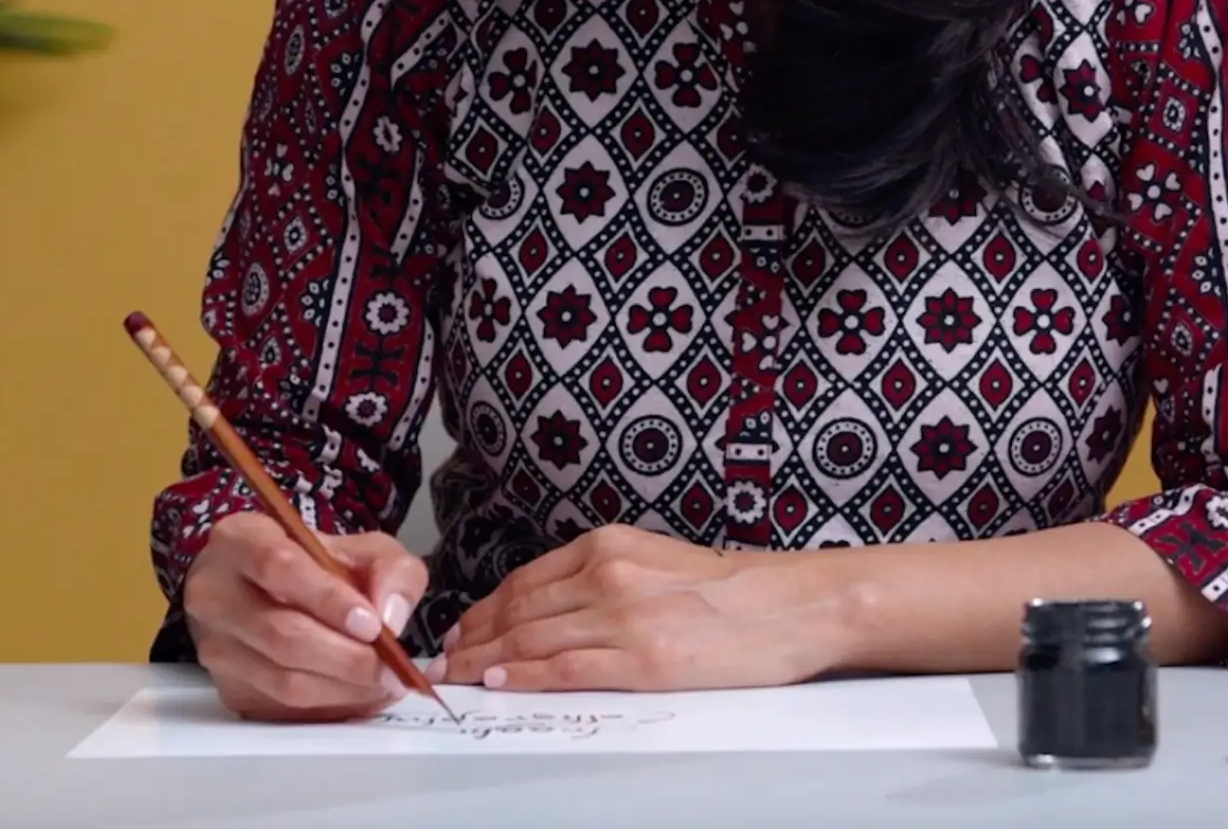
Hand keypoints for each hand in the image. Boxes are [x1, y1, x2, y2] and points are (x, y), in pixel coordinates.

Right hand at [184, 513, 427, 721]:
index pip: (280, 568)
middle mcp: (215, 593)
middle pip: (281, 633)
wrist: (269, 589)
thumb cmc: (315, 564)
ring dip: (341, 689)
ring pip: (281, 680)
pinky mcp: (228, 689)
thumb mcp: (361, 547)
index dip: (328, 599)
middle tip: (389, 667)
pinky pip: (282, 709)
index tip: (372, 624)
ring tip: (382, 683)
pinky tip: (358, 696)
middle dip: (345, 656)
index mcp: (241, 540)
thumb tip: (390, 617)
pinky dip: (328, 708)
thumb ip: (390, 569)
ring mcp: (216, 647)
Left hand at [435, 524, 844, 692]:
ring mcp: (624, 616)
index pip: (525, 580)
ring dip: (486, 659)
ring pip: (533, 638)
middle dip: (473, 636)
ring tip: (455, 675)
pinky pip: (568, 668)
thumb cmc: (726, 590)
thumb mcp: (653, 561)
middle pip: (520, 609)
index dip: (484, 608)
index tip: (459, 629)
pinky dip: (526, 676)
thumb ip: (601, 577)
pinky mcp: (644, 659)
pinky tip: (498, 682)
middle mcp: (609, 573)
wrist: (787, 605)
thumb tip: (547, 609)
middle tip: (441, 658)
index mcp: (609, 545)